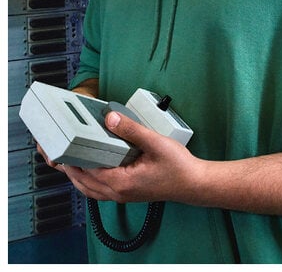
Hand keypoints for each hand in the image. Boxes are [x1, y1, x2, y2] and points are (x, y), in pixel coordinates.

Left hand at [57, 111, 203, 203]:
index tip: (58, 145)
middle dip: (66, 166)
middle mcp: (116, 192)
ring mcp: (120, 195)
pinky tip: (89, 170)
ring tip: (67, 158)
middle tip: (55, 149)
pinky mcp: (126, 194)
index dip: (69, 158)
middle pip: (80, 181)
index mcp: (120, 182)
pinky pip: (97, 190)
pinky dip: (87, 180)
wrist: (195, 184)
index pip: (84, 170)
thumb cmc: (179, 167)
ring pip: (87, 188)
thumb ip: (132, 130)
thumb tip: (111, 118)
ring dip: (75, 174)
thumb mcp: (156, 143)